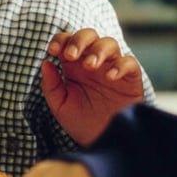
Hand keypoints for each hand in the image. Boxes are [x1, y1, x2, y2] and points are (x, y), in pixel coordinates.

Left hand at [42, 28, 143, 145]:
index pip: (67, 41)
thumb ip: (51, 86)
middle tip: (71, 56)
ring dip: (98, 50)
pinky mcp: (130, 79)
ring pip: (109, 43)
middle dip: (79, 40)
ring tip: (90, 66)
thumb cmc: (81, 123)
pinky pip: (129, 62)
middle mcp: (93, 62)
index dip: (61, 40)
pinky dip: (120, 65)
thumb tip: (46, 62)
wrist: (104, 142)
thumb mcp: (60, 106)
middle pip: (89, 35)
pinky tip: (110, 77)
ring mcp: (112, 68)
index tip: (54, 50)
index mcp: (74, 65)